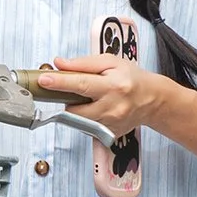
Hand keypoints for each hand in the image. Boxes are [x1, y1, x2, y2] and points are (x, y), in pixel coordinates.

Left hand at [45, 52, 168, 133]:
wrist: (152, 100)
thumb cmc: (132, 78)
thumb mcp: (111, 62)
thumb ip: (84, 63)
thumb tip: (60, 63)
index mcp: (114, 86)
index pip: (81, 84)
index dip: (60, 82)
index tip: (44, 80)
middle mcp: (112, 107)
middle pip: (74, 108)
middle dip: (68, 98)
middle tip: (76, 89)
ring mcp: (110, 124)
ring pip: (78, 119)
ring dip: (77, 108)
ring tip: (91, 98)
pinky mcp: (108, 134)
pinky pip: (85, 126)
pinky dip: (85, 117)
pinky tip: (98, 108)